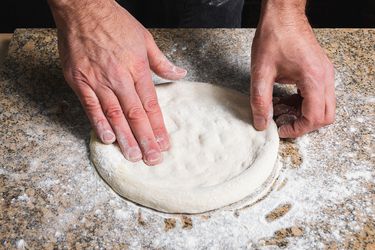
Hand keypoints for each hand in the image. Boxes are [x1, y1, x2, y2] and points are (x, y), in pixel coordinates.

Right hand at [48, 0, 186, 164]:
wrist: (83, 8)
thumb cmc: (115, 22)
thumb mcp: (145, 38)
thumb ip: (162, 62)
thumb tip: (180, 74)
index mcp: (137, 68)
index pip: (150, 105)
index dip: (158, 126)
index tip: (164, 143)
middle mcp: (119, 77)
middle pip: (135, 114)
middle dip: (145, 139)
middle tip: (152, 159)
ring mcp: (97, 80)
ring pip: (114, 114)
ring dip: (125, 137)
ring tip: (134, 155)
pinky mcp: (79, 81)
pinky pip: (90, 106)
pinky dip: (98, 123)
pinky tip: (107, 139)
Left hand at [250, 0, 334, 137]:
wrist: (282, 14)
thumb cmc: (274, 36)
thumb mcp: (261, 72)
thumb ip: (260, 100)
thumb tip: (261, 123)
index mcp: (313, 78)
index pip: (314, 117)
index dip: (297, 129)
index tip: (280, 129)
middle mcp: (324, 77)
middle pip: (325, 115)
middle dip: (303, 124)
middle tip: (283, 122)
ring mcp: (325, 73)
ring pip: (323, 106)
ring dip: (303, 113)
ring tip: (280, 108)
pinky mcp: (320, 70)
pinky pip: (318, 95)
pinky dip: (304, 102)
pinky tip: (285, 98)